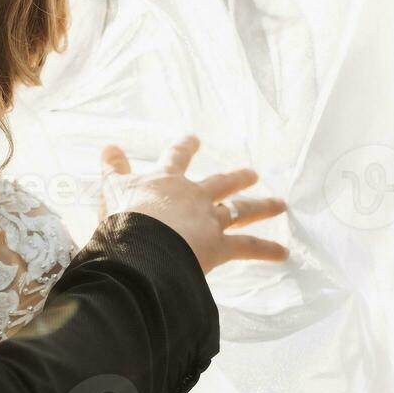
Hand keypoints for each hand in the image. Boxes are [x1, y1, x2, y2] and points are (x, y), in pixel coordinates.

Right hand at [100, 135, 289, 272]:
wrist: (142, 246)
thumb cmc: (124, 218)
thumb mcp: (112, 188)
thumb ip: (113, 168)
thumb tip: (109, 145)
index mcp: (167, 181)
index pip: (178, 158)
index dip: (185, 147)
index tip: (194, 139)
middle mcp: (194, 195)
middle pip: (221, 183)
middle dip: (237, 177)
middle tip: (253, 173)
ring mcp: (210, 219)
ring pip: (241, 210)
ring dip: (262, 206)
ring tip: (280, 203)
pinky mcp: (219, 246)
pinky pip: (247, 247)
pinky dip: (266, 250)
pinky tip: (283, 254)